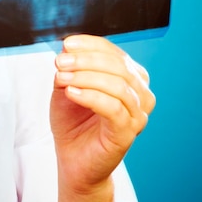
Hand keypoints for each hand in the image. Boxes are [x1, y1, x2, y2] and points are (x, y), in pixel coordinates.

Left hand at [50, 34, 155, 193]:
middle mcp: (139, 94)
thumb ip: (69, 67)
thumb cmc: (73, 121)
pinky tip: (71, 92)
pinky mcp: (127, 133)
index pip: (114, 53)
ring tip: (62, 78)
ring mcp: (137, 114)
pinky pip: (113, 109)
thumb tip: (68, 49)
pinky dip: (90, 96)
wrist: (72, 157)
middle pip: (118, 66)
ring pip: (117, 86)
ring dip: (86, 77)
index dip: (91, 45)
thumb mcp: (67, 85)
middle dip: (86, 60)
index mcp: (129, 78)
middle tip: (61, 62)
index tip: (67, 44)